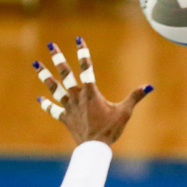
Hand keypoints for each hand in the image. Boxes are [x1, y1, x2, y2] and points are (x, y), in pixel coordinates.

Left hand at [32, 37, 151, 145]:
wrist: (95, 147)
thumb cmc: (111, 129)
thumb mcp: (125, 111)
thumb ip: (135, 97)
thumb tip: (149, 86)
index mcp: (91, 92)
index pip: (86, 68)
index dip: (83, 52)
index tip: (78, 39)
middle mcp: (77, 96)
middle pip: (65, 74)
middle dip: (58, 58)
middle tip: (50, 45)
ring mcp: (69, 107)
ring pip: (55, 88)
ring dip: (45, 76)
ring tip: (37, 65)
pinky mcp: (65, 118)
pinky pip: (53, 109)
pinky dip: (46, 104)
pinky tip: (39, 97)